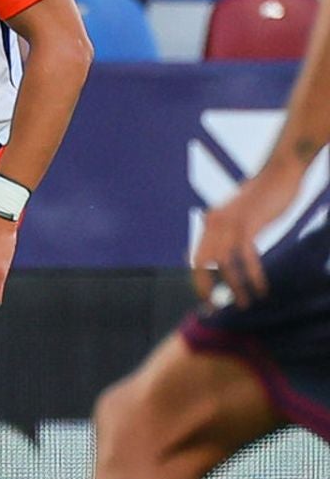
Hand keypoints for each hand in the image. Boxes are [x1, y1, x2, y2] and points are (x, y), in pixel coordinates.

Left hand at [191, 167, 301, 304]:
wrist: (281, 170)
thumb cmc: (265, 194)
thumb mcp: (241, 214)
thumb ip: (230, 231)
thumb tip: (224, 251)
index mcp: (210, 222)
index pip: (196, 257)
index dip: (198, 280)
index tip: (206, 299)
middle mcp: (213, 222)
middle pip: (201, 264)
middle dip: (205, 288)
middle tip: (215, 308)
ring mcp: (229, 223)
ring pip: (225, 264)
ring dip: (234, 287)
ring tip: (245, 303)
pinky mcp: (248, 224)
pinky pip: (247, 258)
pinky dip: (253, 276)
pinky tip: (261, 289)